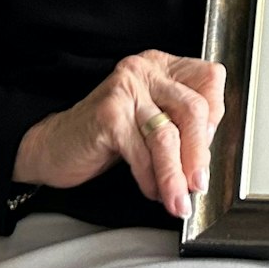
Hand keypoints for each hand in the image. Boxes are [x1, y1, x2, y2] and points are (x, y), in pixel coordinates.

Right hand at [13, 50, 225, 217]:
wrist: (53, 147)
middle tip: (199, 184)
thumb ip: (182, 128)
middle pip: (193, 109)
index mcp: (163, 67)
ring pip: (167, 136)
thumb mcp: (152, 124)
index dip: (215, 116)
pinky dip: (150, 179)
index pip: (209, 80)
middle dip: (199, 154)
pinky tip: (151, 191)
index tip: (208, 148)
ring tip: (179, 200)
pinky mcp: (108, 115)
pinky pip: (142, 154)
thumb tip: (208, 156)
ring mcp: (126, 90)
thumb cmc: (106, 136)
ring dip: (176, 176)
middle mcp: (145, 71)